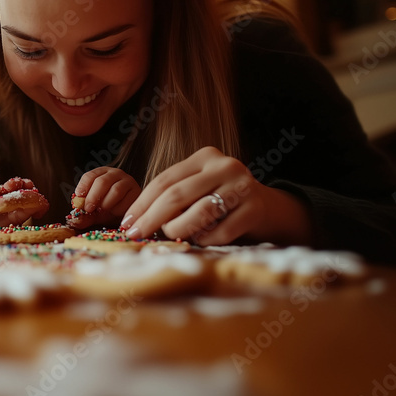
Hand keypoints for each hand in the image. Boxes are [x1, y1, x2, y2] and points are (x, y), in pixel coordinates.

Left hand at [0, 176, 46, 229]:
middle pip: (22, 192)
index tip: (14, 184)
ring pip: (27, 204)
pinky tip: (39, 211)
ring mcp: (9, 212)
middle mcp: (5, 200)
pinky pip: (25, 217)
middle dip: (29, 190)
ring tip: (40, 202)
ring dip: (35, 201)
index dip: (15, 183)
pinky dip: (34, 212)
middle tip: (32, 191)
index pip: (10, 185)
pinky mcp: (11, 224)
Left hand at [68, 167, 140, 228]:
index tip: (78, 198)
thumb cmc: (109, 208)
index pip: (90, 176)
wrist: (128, 214)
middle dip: (93, 196)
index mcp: (101, 174)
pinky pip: (127, 200)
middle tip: (88, 209)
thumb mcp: (94, 212)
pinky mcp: (137, 191)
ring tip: (103, 211)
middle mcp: (115, 174)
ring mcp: (128, 181)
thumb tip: (74, 221)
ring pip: (116, 190)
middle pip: (102, 182)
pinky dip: (118, 209)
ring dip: (106, 204)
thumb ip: (84, 216)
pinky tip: (115, 213)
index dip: (83, 187)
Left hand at [121, 147, 310, 245]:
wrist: (269, 209)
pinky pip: (221, 231)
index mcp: (205, 156)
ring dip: (179, 230)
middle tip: (136, 235)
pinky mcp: (255, 208)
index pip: (165, 179)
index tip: (127, 222)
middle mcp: (225, 166)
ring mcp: (242, 186)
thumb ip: (173, 196)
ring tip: (173, 236)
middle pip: (177, 194)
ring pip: (198, 213)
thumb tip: (134, 221)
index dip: (142, 203)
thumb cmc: (222, 201)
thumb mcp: (198, 188)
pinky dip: (206, 239)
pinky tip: (203, 239)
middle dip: (151, 218)